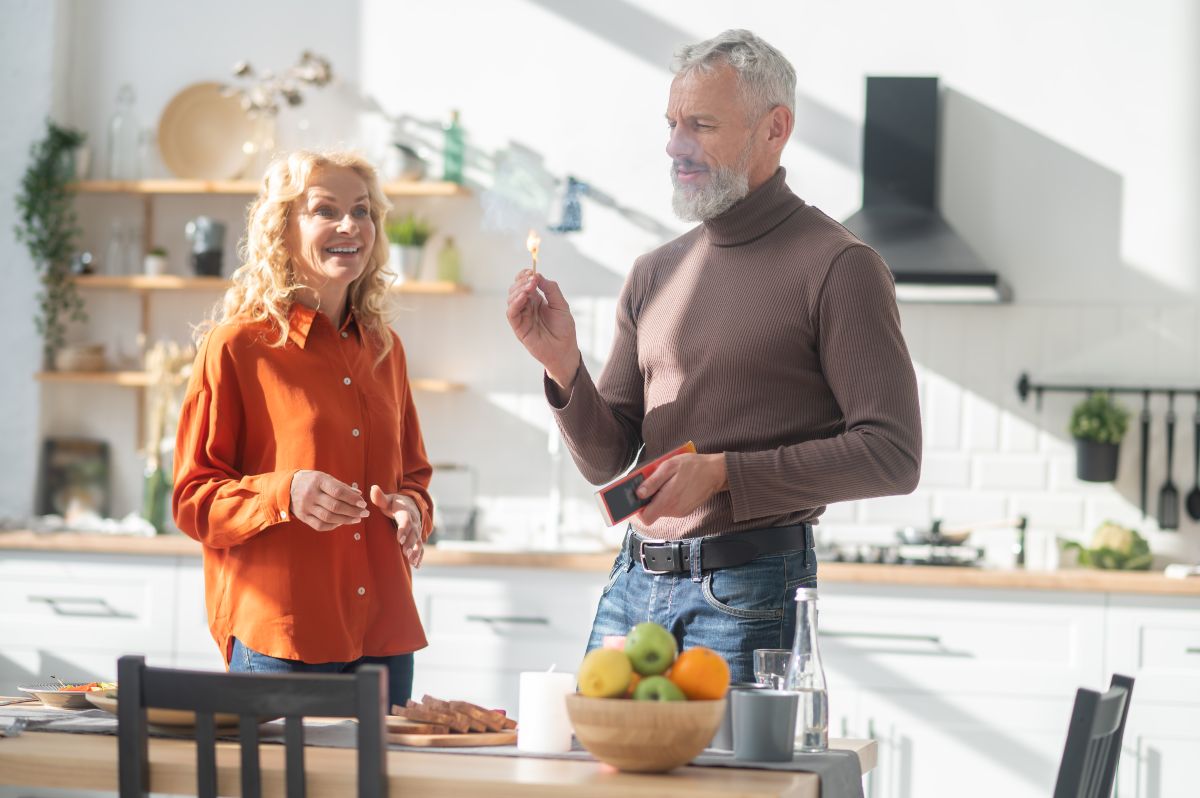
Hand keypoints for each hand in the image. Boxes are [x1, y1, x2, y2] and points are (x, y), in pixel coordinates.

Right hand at [289, 470, 368, 531]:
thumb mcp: (325, 478)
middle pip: (335, 506)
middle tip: (365, 513)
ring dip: (346, 520)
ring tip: (357, 518)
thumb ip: (342, 487)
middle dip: (353, 511)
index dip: (352, 499)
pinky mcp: (303, 517)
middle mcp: (311, 494)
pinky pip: (320, 525)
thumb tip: (359, 495)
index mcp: (318, 481)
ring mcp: (306, 507)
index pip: (338, 491)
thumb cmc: (312, 481)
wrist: (288, 487)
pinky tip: (343, 522)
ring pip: (329, 517)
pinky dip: (334, 525)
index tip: (363, 503)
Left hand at [370, 485, 423, 567]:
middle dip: (410, 543)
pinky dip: (420, 556)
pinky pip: (421, 547)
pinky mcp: (417, 537)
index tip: (399, 538)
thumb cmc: (394, 504)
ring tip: (412, 561)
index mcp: (406, 512)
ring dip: (416, 551)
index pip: (406, 520)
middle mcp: (414, 521)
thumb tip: (373, 488)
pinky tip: (417, 565)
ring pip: (418, 541)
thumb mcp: (388, 499)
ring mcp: (417, 530)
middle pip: (414, 533)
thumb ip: (379, 497)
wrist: (409, 505)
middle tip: (406, 553)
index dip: (404, 529)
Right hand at [506, 268, 581, 389]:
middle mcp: (527, 307)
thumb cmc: (564, 329)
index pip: (524, 283)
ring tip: (530, 287)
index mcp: (536, 300)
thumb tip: (538, 276)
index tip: (532, 272)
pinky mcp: (518, 327)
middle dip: (522, 281)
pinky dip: (515, 303)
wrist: (564, 350)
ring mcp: (522, 317)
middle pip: (515, 288)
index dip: (525, 275)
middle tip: (532, 279)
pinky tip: (523, 297)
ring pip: (511, 298)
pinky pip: (511, 313)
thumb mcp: (561, 305)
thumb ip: (551, 290)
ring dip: (519, 290)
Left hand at [635, 453, 728, 524]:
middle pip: (651, 513)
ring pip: (660, 510)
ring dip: (658, 498)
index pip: (645, 518)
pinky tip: (673, 486)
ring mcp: (680, 512)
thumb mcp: (669, 466)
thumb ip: (653, 481)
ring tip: (664, 482)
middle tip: (649, 484)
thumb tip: (638, 493)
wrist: (716, 472)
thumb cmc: (693, 466)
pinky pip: (670, 508)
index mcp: (668, 500)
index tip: (634, 499)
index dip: (637, 510)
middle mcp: (674, 510)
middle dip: (647, 500)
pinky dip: (667, 499)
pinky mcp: (685, 510)